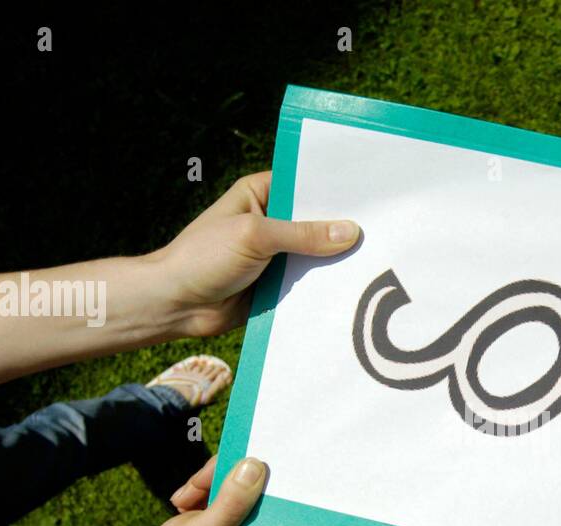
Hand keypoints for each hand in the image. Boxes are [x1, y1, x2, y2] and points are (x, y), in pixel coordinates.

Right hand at [145, 454, 278, 525]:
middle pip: (250, 473)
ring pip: (231, 473)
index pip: (271, 484)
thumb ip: (231, 501)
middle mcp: (262, 521)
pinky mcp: (230, 509)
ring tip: (183, 503)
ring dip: (202, 483)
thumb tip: (254, 465)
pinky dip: (198, 489)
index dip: (247, 465)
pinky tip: (185, 504)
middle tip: (190, 491)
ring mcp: (246, 514)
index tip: (220, 466)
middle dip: (215, 476)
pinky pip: (220, 482)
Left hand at [147, 171, 360, 336]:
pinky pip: (308, 283)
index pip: (305, 184)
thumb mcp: (255, 236)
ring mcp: (276, 255)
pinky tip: (355, 288)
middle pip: (315, 222)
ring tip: (378, 259)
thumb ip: (302, 234)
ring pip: (315, 255)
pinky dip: (324, 287)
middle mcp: (271, 222)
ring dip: (336, 261)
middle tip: (384, 230)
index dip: (335, 190)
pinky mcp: (278, 286)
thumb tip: (350, 232)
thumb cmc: (204, 258)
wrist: (176, 305)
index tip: (372, 195)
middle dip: (342, 229)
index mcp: (260, 194)